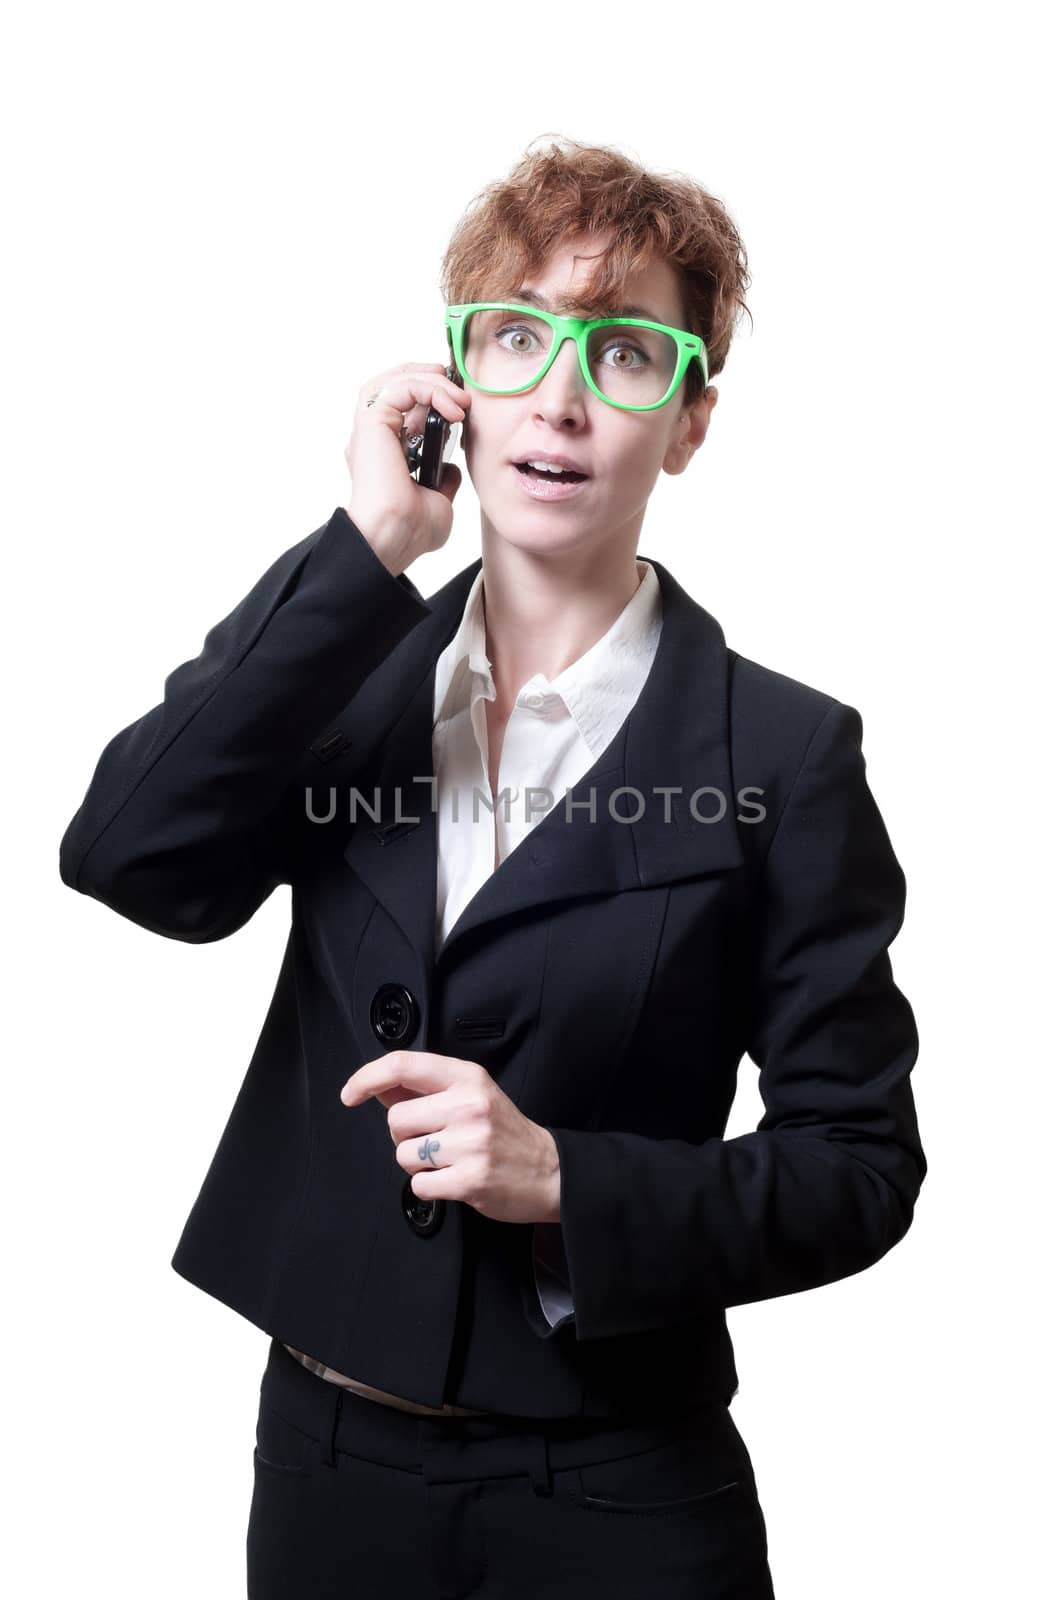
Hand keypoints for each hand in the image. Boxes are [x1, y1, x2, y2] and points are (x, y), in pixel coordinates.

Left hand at [339, 1050, 560, 1225]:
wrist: (550, 1171)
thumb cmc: (505, 1132)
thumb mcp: (471, 1095)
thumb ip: (425, 1089)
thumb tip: (377, 1085)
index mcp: (467, 1078)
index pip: (403, 1065)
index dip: (367, 1077)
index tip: (350, 1093)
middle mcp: (468, 1105)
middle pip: (395, 1120)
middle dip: (404, 1137)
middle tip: (432, 1142)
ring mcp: (471, 1142)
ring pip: (403, 1154)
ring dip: (417, 1164)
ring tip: (448, 1161)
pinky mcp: (470, 1179)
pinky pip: (418, 1185)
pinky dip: (428, 1187)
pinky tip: (453, 1180)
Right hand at [344, 363, 470, 575]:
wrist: (395, 537)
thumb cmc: (410, 531)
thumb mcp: (438, 503)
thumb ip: (443, 482)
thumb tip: (450, 469)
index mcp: (383, 454)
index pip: (402, 408)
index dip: (431, 397)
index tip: (460, 407)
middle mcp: (372, 438)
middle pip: (394, 384)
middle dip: (430, 379)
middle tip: (460, 391)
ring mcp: (370, 429)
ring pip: (396, 380)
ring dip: (432, 381)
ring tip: (460, 398)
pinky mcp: (372, 422)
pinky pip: (401, 387)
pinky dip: (430, 389)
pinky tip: (453, 410)